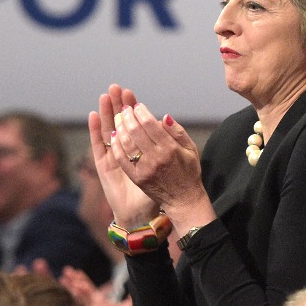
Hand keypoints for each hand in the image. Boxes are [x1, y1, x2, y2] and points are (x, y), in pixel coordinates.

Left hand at [92, 86, 214, 228]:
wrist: (183, 200)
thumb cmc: (188, 172)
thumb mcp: (190, 149)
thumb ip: (177, 131)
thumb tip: (163, 116)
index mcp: (170, 148)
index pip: (150, 124)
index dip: (141, 112)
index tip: (137, 106)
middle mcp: (156, 158)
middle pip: (136, 131)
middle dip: (128, 116)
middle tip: (124, 108)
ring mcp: (144, 168)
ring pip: (127, 143)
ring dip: (120, 128)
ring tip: (118, 118)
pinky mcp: (136, 178)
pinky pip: (122, 158)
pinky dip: (117, 145)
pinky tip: (115, 136)